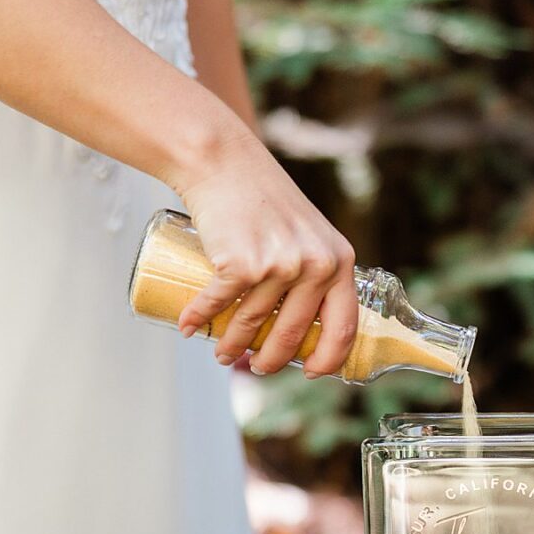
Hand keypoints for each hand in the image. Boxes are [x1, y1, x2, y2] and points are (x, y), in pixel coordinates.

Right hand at [171, 130, 357, 377]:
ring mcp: (279, 266)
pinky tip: (190, 328)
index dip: (328, 359)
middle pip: (292, 335)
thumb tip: (307, 324)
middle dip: (271, 361)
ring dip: (232, 346)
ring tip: (222, 353)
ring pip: (252, 324)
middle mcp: (315, 266)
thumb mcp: (309, 234)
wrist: (225, 162)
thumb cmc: (264, 199)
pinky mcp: (242, 264)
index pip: (343, 328)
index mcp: (339, 262)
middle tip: (256, 366)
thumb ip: (316, 269)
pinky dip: (198, 319)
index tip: (311, 372)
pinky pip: (218, 304)